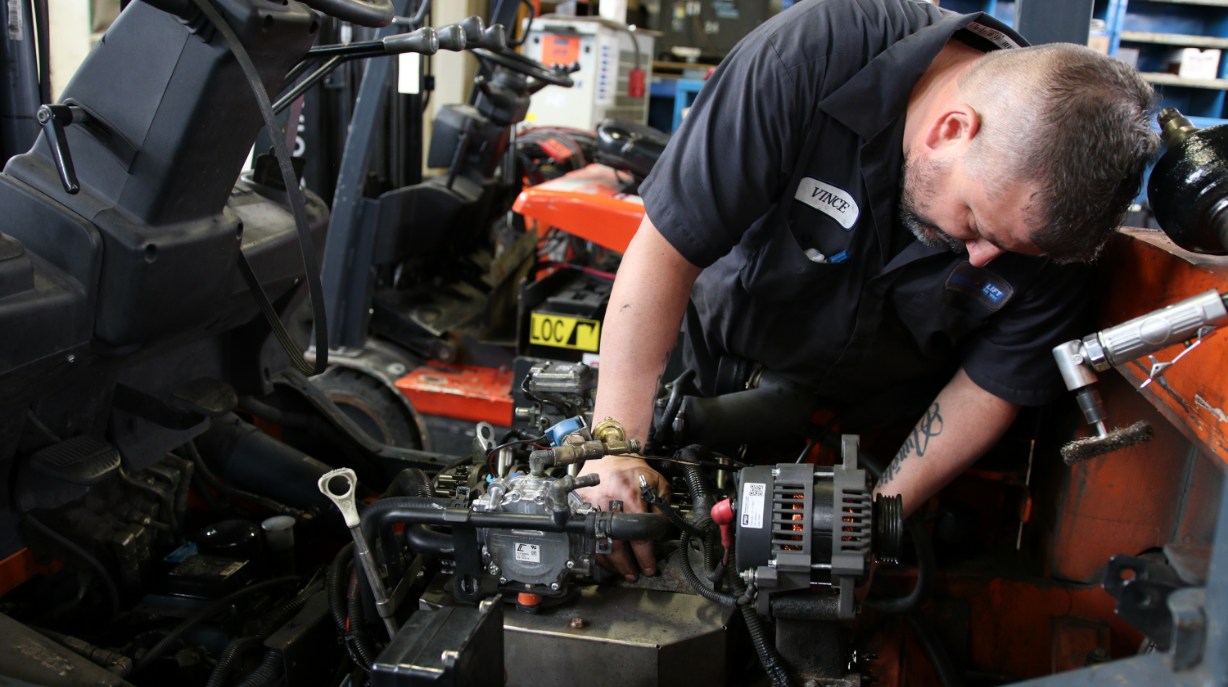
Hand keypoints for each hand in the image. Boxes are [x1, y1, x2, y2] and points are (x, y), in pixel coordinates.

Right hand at [578, 454, 670, 580]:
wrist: (609, 456)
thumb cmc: (632, 470)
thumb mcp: (657, 483)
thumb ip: (662, 507)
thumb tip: (661, 531)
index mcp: (630, 497)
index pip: (640, 536)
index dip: (646, 556)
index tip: (649, 567)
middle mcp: (609, 504)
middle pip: (617, 545)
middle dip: (627, 565)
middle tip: (634, 575)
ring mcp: (592, 508)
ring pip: (599, 544)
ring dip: (612, 563)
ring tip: (622, 571)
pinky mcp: (581, 510)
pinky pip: (588, 537)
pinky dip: (597, 552)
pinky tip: (607, 559)